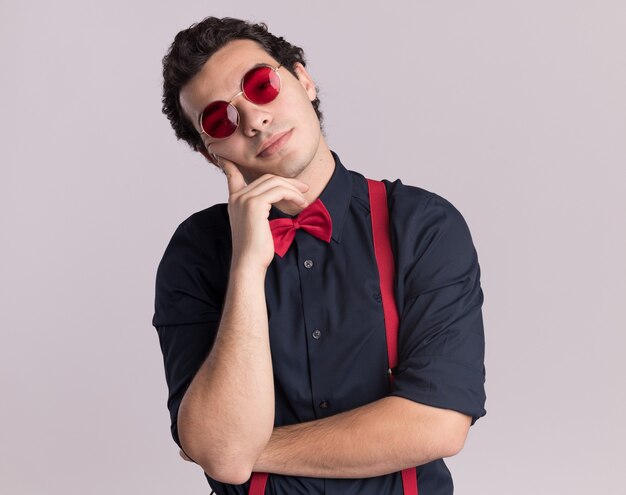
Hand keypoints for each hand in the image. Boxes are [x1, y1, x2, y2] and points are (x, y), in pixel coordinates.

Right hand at [215, 154, 309, 270]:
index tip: (225, 154)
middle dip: (288, 182)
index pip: (232, 175)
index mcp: (234, 201)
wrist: (249, 263)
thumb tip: (276, 199)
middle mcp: (237, 197)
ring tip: (304, 200)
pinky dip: (293, 195)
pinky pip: (279, 191)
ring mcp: (245, 199)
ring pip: (275, 182)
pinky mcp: (255, 204)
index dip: (231, 163)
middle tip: (304, 188)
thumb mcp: (256, 224)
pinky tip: (300, 203)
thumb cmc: (256, 249)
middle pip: (267, 178)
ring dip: (294, 189)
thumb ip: (260, 208)